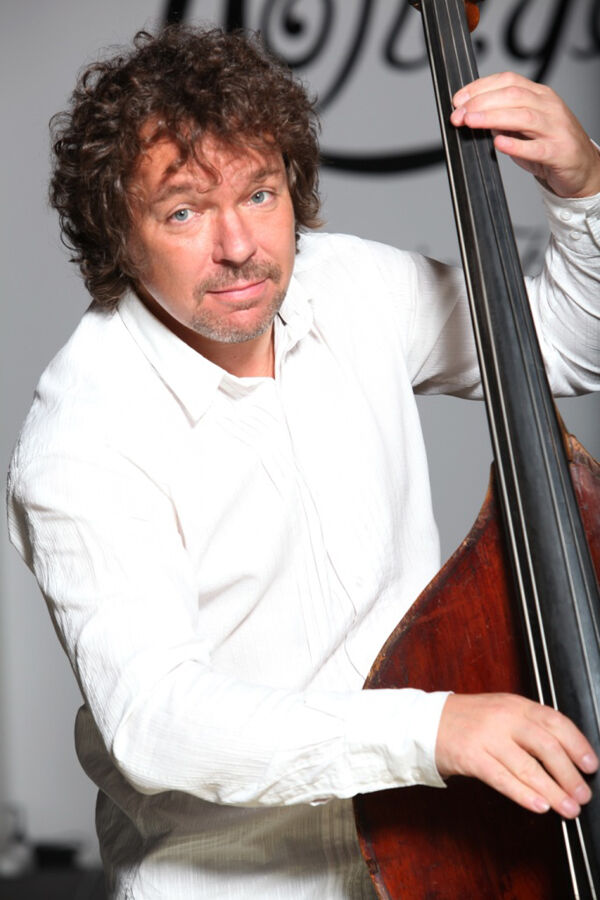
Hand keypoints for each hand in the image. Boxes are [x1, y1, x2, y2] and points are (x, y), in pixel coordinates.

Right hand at [435, 693, 597, 817]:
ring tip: (568, 808)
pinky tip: (539, 805)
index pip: (555, 722)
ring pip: (527, 766)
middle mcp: (504, 718)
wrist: (427, 722)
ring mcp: (487, 736)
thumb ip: (531, 726)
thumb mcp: (503, 712)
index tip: (590, 765)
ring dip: (552, 791)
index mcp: (516, 705)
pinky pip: (502, 778)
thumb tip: (566, 756)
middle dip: (569, 775)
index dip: (577, 744)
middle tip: (582, 795)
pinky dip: (523, 794)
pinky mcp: (471, 756)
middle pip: (546, 746)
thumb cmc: (469, 720)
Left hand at [450, 71, 599, 198]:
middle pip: (513, 95)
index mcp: (539, 95)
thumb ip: (502, 119)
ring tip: (471, 122)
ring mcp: (555, 128)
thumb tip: (473, 115)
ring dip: (493, 118)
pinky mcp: (559, 152)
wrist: (582, 168)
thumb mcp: (525, 127)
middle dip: (480, 103)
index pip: (508, 81)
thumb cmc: (550, 146)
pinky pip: (536, 148)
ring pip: (523, 116)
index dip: (480, 88)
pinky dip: (516, 145)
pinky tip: (499, 144)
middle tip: (458, 115)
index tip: (458, 100)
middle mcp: (549, 106)